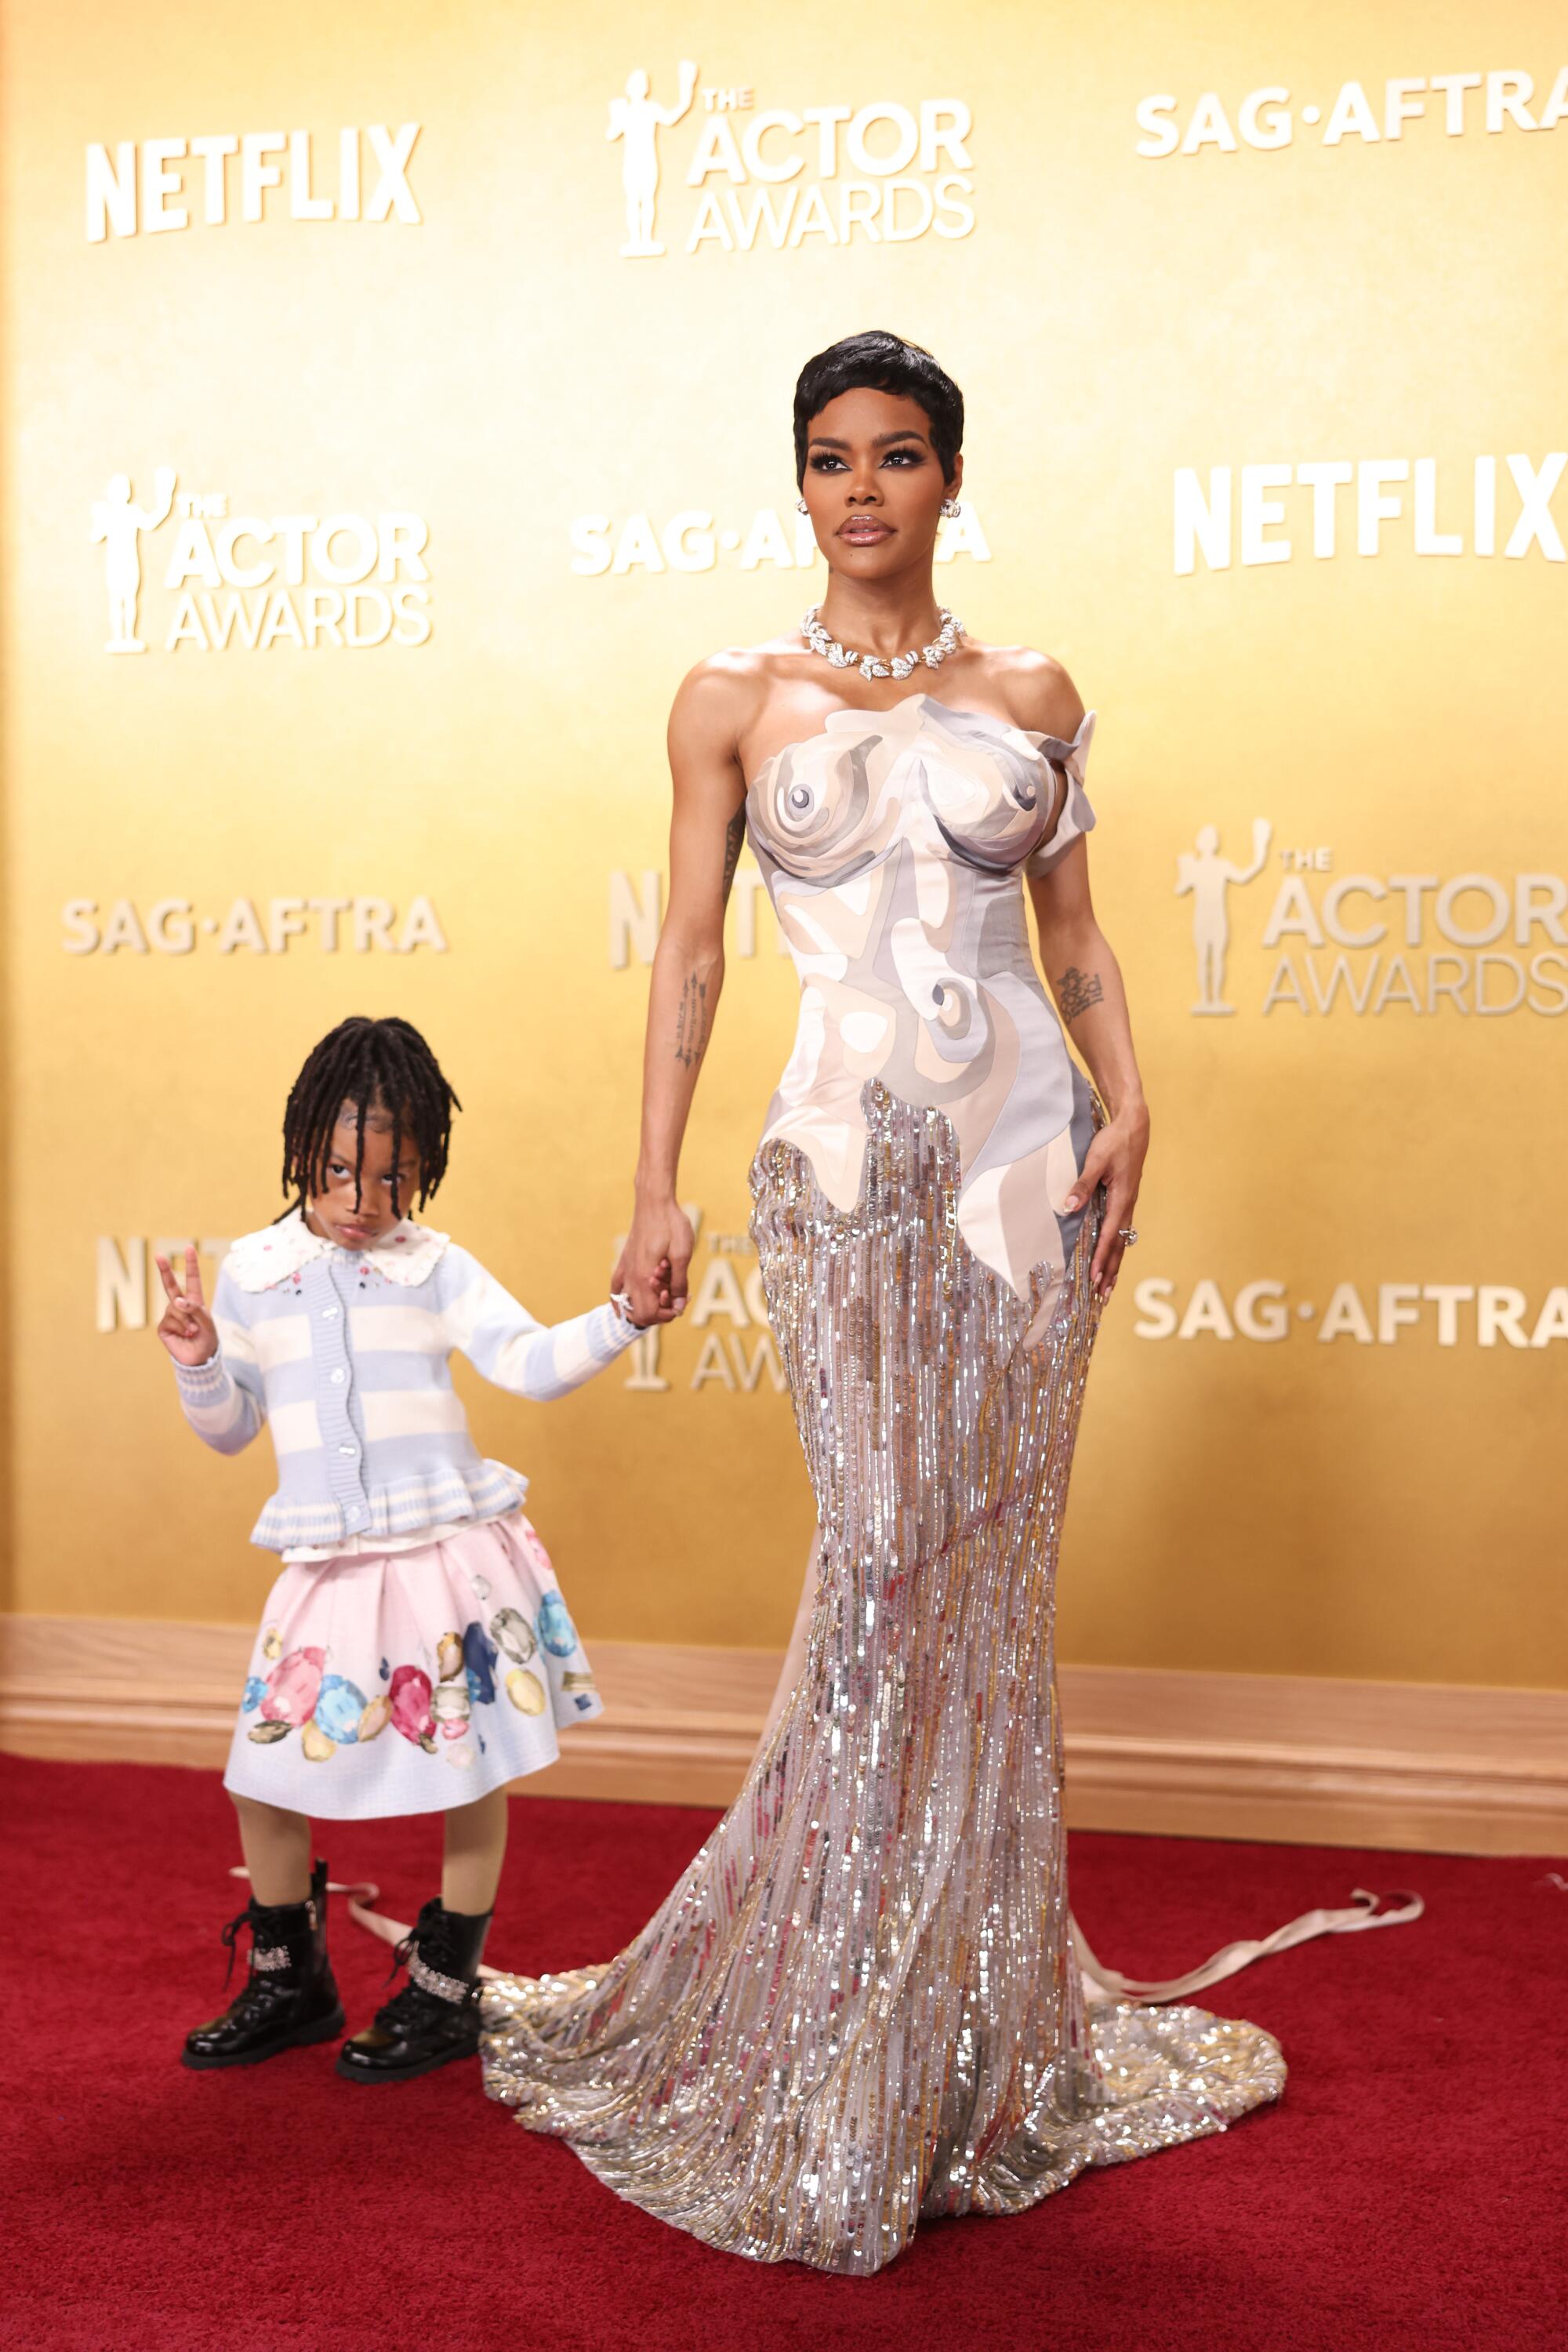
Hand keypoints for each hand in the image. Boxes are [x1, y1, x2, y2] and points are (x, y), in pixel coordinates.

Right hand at [154, 1246, 218, 1364]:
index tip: (189, 1247)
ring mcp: (170, 1316)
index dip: (191, 1264)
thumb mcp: (207, 1322)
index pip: (192, 1279)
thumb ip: (195, 1309)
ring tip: (194, 1331)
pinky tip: (185, 1335)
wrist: (200, 1358)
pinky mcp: (163, 1327)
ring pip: (175, 1308)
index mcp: (194, 1301)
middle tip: (158, 1255)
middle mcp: (180, 1306)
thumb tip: (177, 1301)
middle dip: (164, 1270)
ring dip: (187, 1320)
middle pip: (170, 1285)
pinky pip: (170, 1320)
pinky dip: (181, 1327)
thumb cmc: (207, 1338)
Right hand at [613, 1200, 693, 1326]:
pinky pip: (615, 1289)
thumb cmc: (671, 1225)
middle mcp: (631, 1277)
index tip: (680, 1302)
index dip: (667, 1315)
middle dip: (657, 1313)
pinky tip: (624, 1306)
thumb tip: (678, 1308)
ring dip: (643, 1307)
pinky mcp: (624, 1262)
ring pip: (626, 1304)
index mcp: (645, 1277)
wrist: (655, 1202)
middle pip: (637, 1314)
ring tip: (660, 1295)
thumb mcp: (682, 1255)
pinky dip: (620, 1302)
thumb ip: (679, 1284)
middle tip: (673, 1299)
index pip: (650, 1314)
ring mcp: (625, 1270)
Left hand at [1063, 1105, 1148, 1300]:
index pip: (1109, 1236)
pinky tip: (1111, 1257)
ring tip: (1108, 1286)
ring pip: (1122, 1242)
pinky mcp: (1126, 1201)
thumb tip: (1068, 1208)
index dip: (1100, 1258)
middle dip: (1110, 1271)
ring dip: (1114, 1264)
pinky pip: (1122, 1232)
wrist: (1134, 1127)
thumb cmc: (1114, 1142)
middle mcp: (1128, 1207)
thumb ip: (1082, 1185)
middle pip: (1119, 1247)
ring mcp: (1129, 1205)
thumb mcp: (1095, 1161)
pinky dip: (1116, 1249)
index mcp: (1122, 1200)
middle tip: (1102, 1295)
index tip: (1093, 1277)